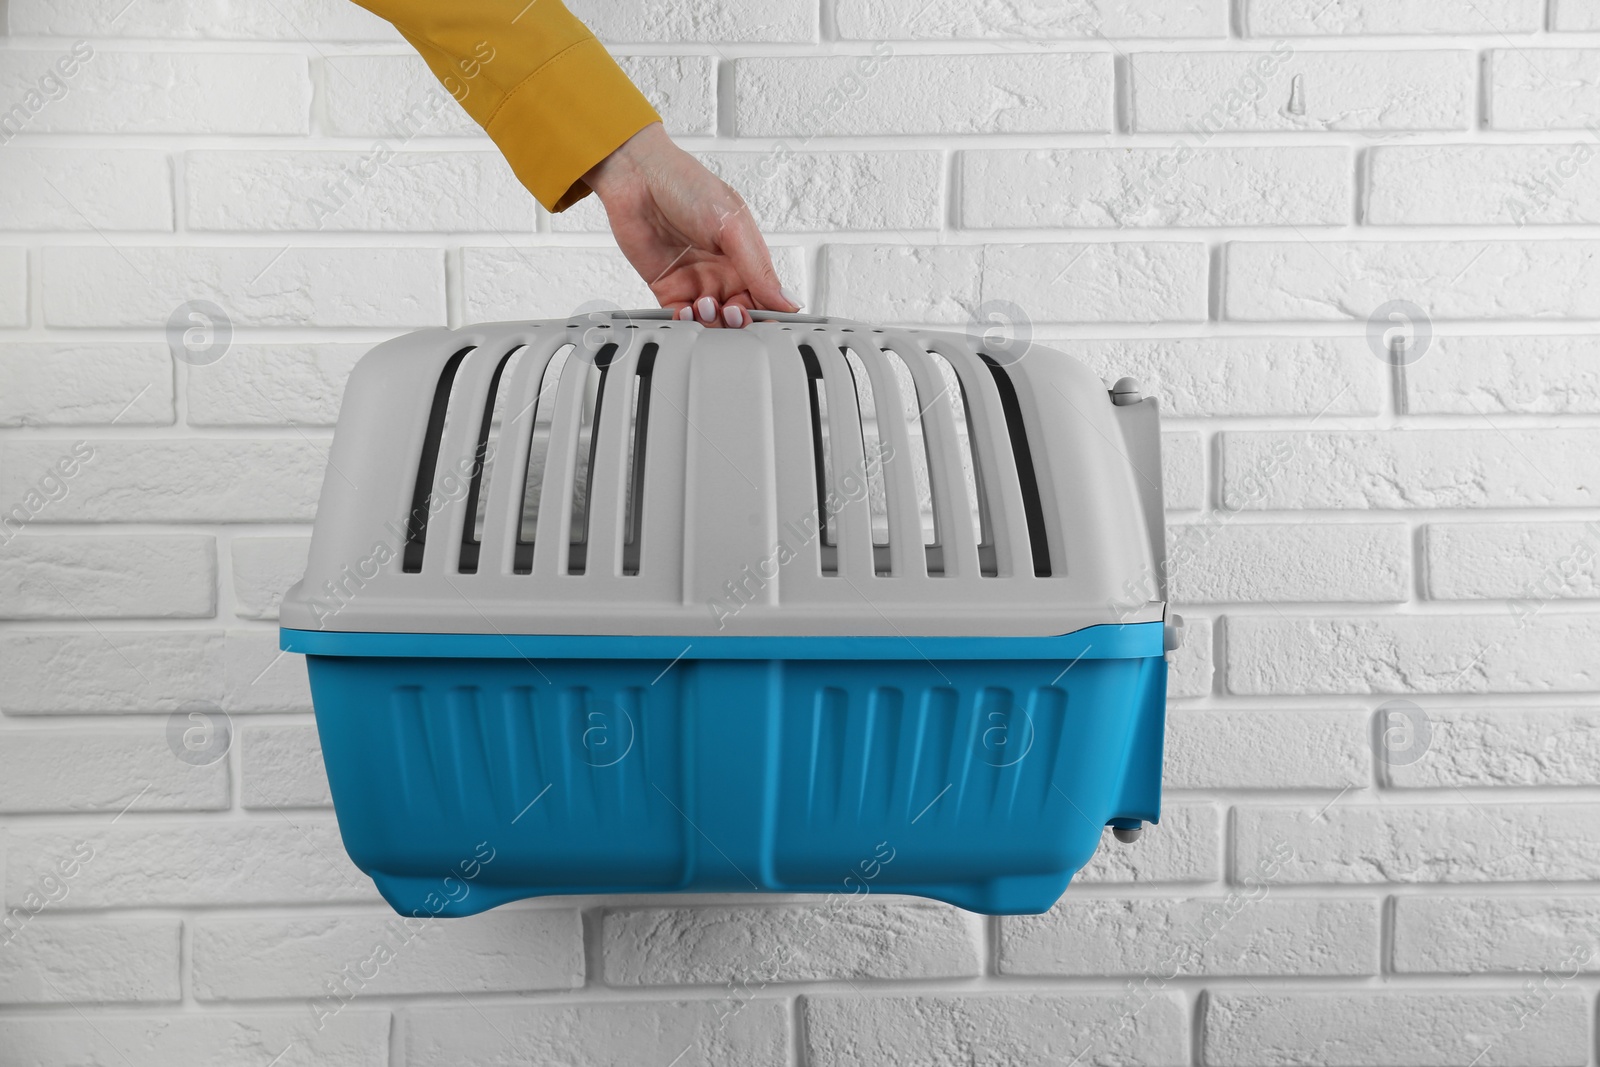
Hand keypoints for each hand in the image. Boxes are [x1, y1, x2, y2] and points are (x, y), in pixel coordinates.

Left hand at [583, 123, 800, 327]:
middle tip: (730, 312)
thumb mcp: (732, 226)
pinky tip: (686, 312)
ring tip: (705, 305)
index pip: (765, 297)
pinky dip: (685, 321)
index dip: (767, 314)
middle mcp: (722, 271)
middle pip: (739, 313)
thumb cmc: (687, 185)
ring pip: (711, 320)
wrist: (638, 178)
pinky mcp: (668, 287)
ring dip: (711, 322)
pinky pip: (680, 316)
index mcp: (745, 256)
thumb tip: (787, 301)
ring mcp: (695, 280)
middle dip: (737, 321)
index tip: (764, 323)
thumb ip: (758, 269)